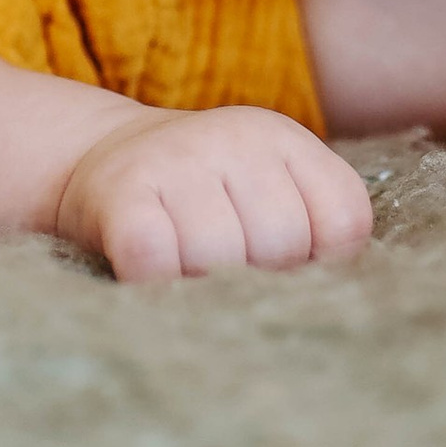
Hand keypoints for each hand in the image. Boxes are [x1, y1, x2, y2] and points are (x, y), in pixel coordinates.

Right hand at [53, 105, 374, 284]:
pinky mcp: (121, 189)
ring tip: (187, 273)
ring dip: (202, 286)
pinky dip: (155, 281)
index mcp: (283, 139)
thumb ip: (309, 231)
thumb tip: (324, 309)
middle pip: (281, 243)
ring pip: (218, 255)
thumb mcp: (267, 188)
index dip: (321, 262)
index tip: (285, 267)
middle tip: (227, 274)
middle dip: (259, 278)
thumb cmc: (202, 196)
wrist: (102, 153)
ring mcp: (175, 157)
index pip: (343, 220)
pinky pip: (153, 255)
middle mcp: (235, 137)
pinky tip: (149, 278)